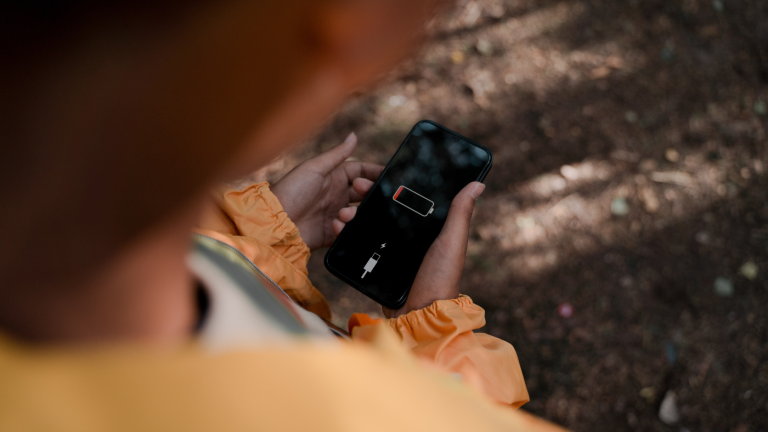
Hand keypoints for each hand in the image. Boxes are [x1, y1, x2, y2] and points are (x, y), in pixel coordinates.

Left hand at [272, 133, 383, 250]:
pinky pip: (349, 231)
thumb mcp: (315, 167)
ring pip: (359, 213)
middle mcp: (337, 195)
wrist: (275, 222)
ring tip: (343, 214)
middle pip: (364, 193)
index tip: (387, 175)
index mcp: (334, 177)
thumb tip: (354, 135)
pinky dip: (346, 229)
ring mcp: (335, 213)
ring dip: (355, 213)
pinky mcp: (332, 233)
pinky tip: (335, 225)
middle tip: (363, 193)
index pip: (361, 171)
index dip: (374, 172)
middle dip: (368, 193)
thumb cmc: (291, 190)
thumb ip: (337, 154)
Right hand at [333, 181, 485, 317]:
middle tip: (355, 187)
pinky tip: (339, 228)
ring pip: (368, 224)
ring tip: (343, 212)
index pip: (407, 198)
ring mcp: (391, 250)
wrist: (418, 314)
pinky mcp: (376, 264)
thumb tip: (479, 183)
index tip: (377, 172)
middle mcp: (408, 237)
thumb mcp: (452, 242)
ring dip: (353, 214)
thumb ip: (460, 214)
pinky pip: (360, 245)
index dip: (391, 184)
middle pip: (383, 208)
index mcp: (428, 228)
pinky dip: (347, 235)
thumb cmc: (441, 278)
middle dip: (367, 195)